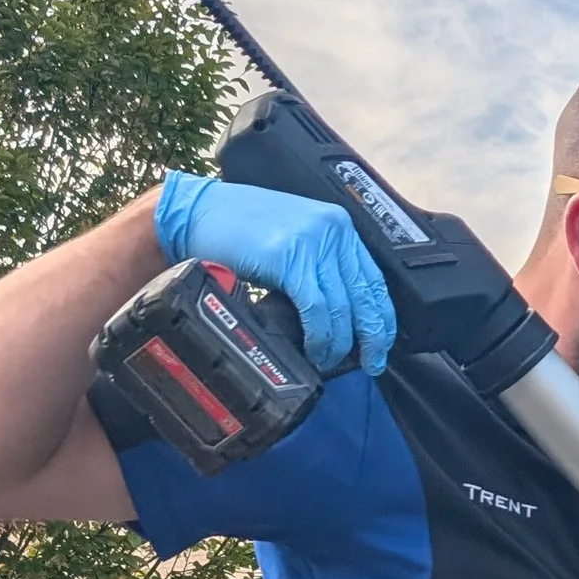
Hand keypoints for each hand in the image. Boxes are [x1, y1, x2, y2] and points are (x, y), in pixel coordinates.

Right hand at [154, 174, 395, 377]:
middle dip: (371, 337)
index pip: (373, 278)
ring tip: (329, 361)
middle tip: (371, 363)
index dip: (382, 316)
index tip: (382, 344)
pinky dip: (319, 336)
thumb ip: (319, 266)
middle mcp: (332, 230)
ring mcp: (312, 242)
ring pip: (341, 307)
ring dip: (338, 343)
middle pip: (364, 295)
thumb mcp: (292, 240)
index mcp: (337, 225)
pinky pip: (316, 309)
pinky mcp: (290, 259)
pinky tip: (314, 350)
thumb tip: (340, 315)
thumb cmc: (239, 229)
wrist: (196, 214)